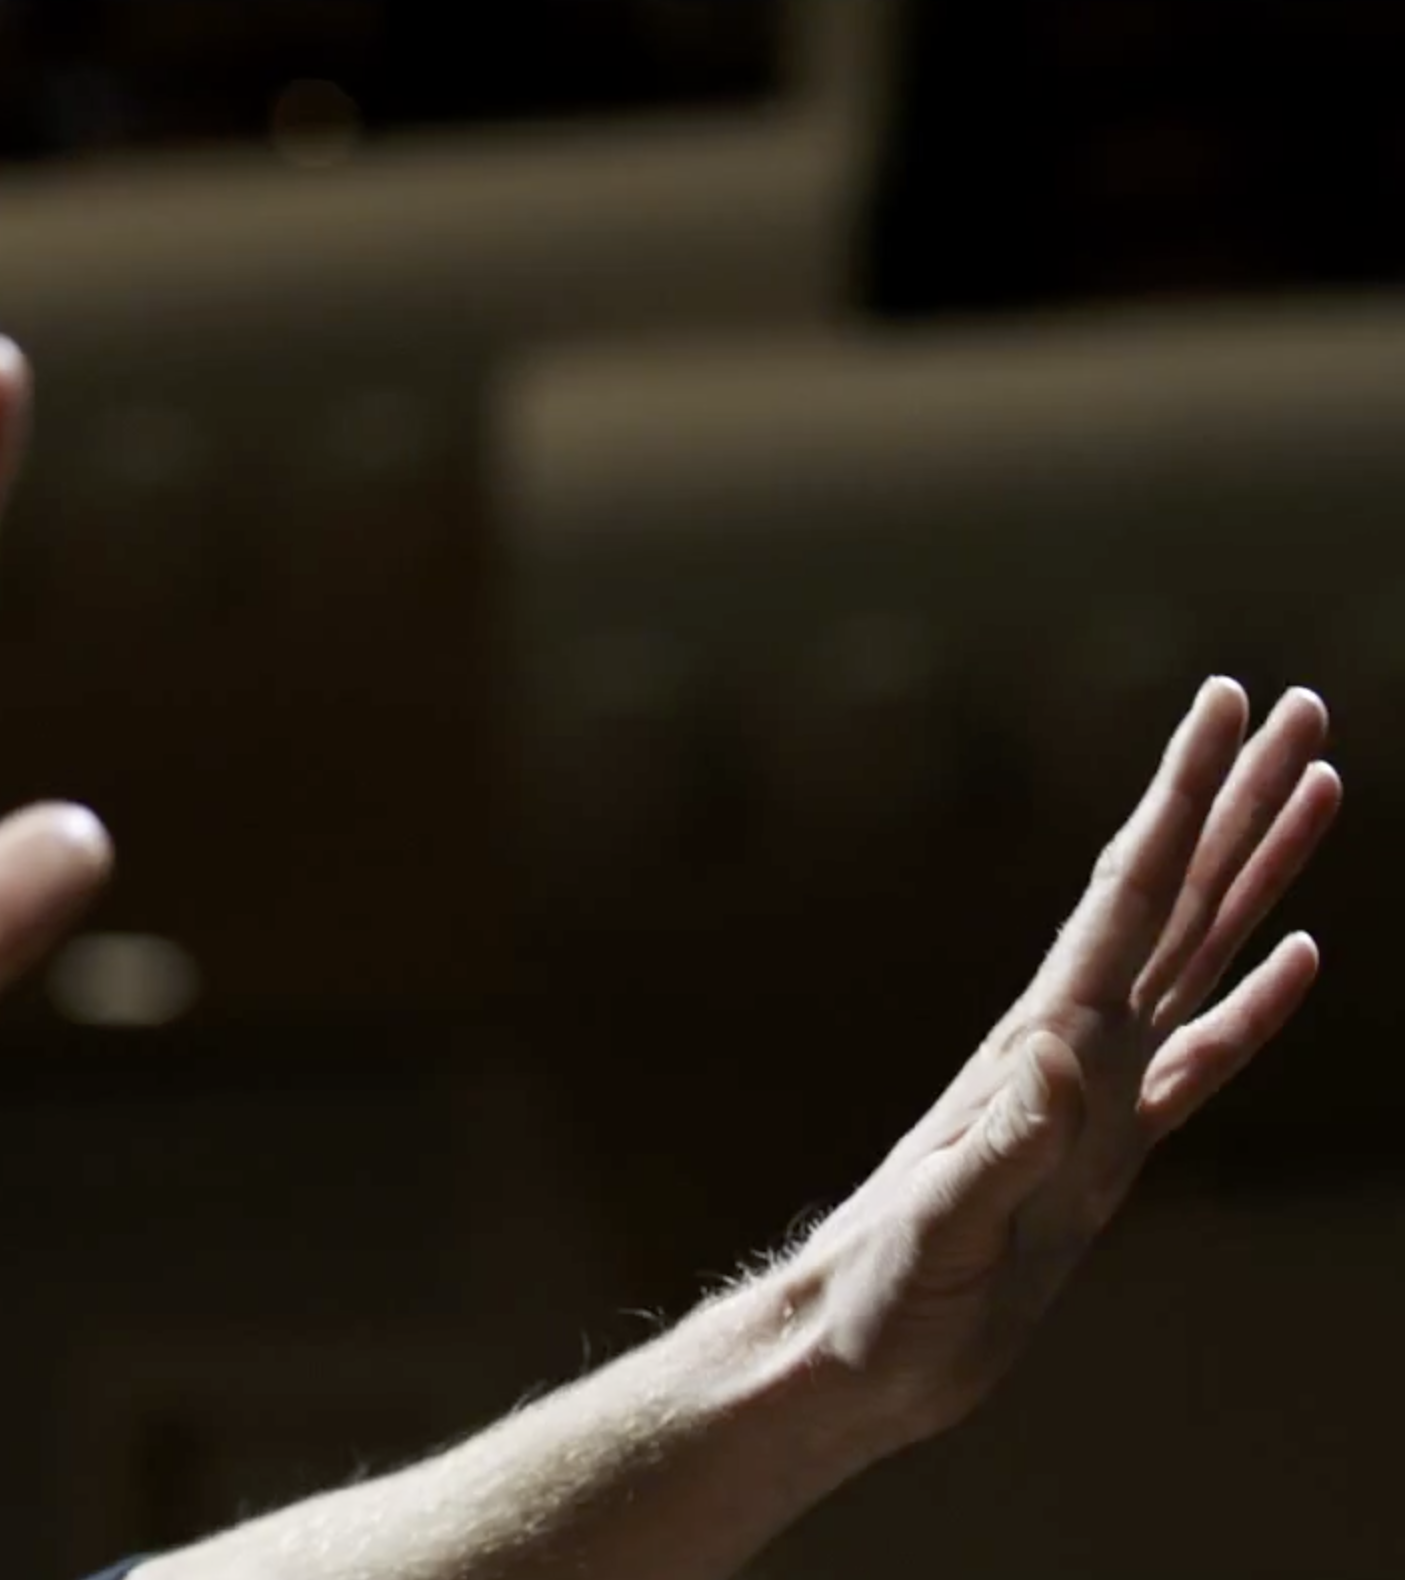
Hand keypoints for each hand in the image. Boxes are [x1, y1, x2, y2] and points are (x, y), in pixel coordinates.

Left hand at [772, 679, 1337, 1451]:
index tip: (1229, 701)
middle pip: (1176, 892)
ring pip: (1199, 951)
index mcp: (1047, 1046)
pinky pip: (1204, 1056)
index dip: (1184, 792)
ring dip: (1259, 869)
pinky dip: (1258, 1002)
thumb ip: (1003, 1146)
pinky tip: (1301, 957)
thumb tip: (1060, 1057)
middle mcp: (1074, 1048)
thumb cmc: (877, 1294)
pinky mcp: (1108, 1156)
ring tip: (1321, 787)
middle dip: (1238, 795)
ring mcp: (1095, 1095)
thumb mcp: (940, 1222)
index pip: (1131, 891)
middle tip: (1300, 702)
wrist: (849, 1351)